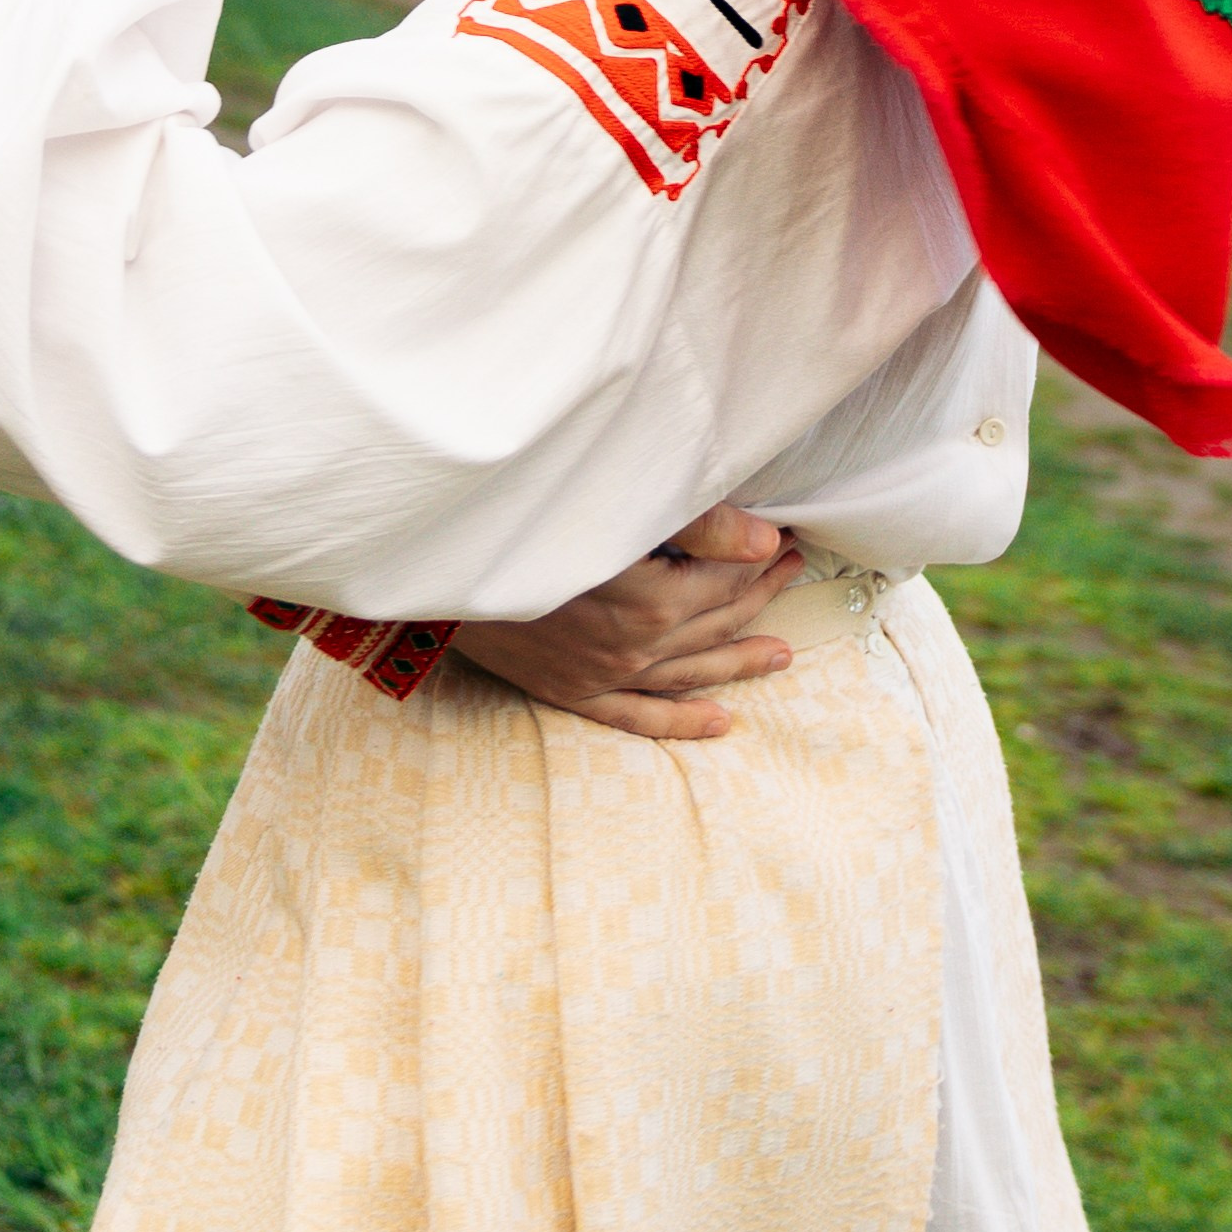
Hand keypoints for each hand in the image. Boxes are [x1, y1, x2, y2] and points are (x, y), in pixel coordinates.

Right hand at [451, 506, 803, 741]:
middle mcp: (636, 647)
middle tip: (792, 573)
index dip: (760, 553)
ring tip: (781, 653)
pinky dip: (684, 722)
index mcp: (651, 599)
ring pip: (693, 673)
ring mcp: (604, 676)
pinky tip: (721, 722)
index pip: (727, 576)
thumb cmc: (524, 519)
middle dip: (761, 595)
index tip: (783, 537)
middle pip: (717, 621)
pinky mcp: (573, 692)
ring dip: (741, 660)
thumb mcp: (611, 509)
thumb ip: (695, 524)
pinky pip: (642, 717)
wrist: (439, 562)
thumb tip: (763, 541)